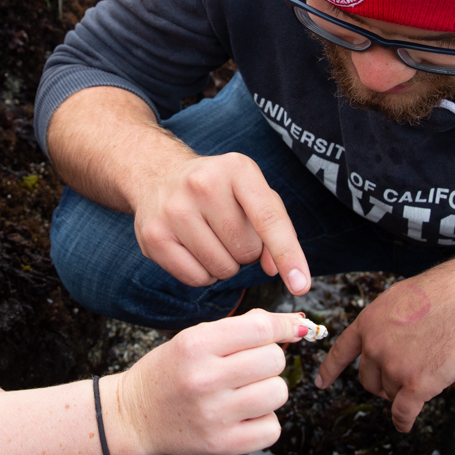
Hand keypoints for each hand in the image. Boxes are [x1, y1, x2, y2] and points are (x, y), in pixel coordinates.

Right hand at [111, 309, 309, 454]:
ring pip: (278, 393)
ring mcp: (214, 415)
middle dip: (269, 360)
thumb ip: (240, 328)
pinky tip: (242, 415)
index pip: (260, 329)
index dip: (284, 326)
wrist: (135, 415)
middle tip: (249, 366)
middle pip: (275, 360)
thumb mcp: (194, 338)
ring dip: (268, 390)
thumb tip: (292, 324)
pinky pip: (272, 428)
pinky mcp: (222, 445)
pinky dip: (264, 420)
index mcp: (196, 345)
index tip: (293, 329)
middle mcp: (205, 379)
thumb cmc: (170, 372)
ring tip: (244, 391)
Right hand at [132, 152, 311, 295]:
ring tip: (211, 239)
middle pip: (245, 250)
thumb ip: (275, 226)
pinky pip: (196, 279)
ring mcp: (173, 210)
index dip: (288, 254)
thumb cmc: (217, 189)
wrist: (158, 175)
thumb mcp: (251, 192)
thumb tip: (275, 269)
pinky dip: (203, 274)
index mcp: (236, 168)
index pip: (268, 218)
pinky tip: (195, 250)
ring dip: (225, 264)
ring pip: (221, 269)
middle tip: (229, 231)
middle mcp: (202, 184)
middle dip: (246, 251)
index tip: (301, 285)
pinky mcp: (153, 236)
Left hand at [314, 260, 454, 431]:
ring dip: (404, 390)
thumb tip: (384, 336)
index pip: (341, 351)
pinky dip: (403, 421)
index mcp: (368, 323)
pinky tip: (405, 424)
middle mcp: (374, 346)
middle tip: (402, 376)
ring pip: (390, 393)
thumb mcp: (398, 299)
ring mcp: (394, 366)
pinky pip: (403, 412)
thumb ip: (386, 322)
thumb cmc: (441, 296)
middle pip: (368, 380)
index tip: (321, 383)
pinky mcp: (415, 385)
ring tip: (427, 370)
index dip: (330, 369)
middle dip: (382, 382)